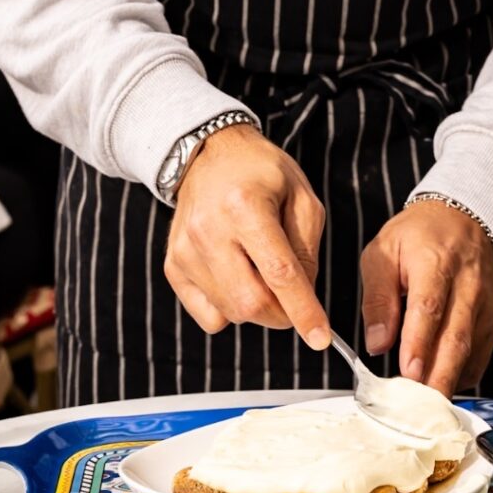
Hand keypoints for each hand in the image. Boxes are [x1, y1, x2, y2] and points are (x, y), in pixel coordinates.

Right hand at [165, 125, 330, 349]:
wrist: (207, 154)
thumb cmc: (261, 173)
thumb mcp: (301, 198)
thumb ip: (307, 250)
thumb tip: (303, 300)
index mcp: (244, 206)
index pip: (279, 273)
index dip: (303, 311)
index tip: (320, 338)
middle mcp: (208, 230)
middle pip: (250, 303)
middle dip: (281, 315)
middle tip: (293, 299)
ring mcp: (185, 251)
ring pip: (231, 313)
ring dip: (257, 308)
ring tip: (259, 271)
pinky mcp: (173, 266)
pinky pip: (209, 316)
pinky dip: (230, 309)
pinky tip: (235, 277)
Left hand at [360, 200, 492, 395]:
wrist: (461, 217)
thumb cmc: (417, 236)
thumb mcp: (383, 253)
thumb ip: (377, 299)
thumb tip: (376, 343)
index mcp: (435, 263)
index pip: (429, 308)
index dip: (420, 344)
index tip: (409, 373)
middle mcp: (466, 285)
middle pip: (456, 337)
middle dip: (438, 376)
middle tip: (420, 406)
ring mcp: (484, 303)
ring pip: (471, 349)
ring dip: (450, 380)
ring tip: (428, 407)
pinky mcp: (492, 318)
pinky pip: (481, 353)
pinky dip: (463, 374)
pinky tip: (443, 387)